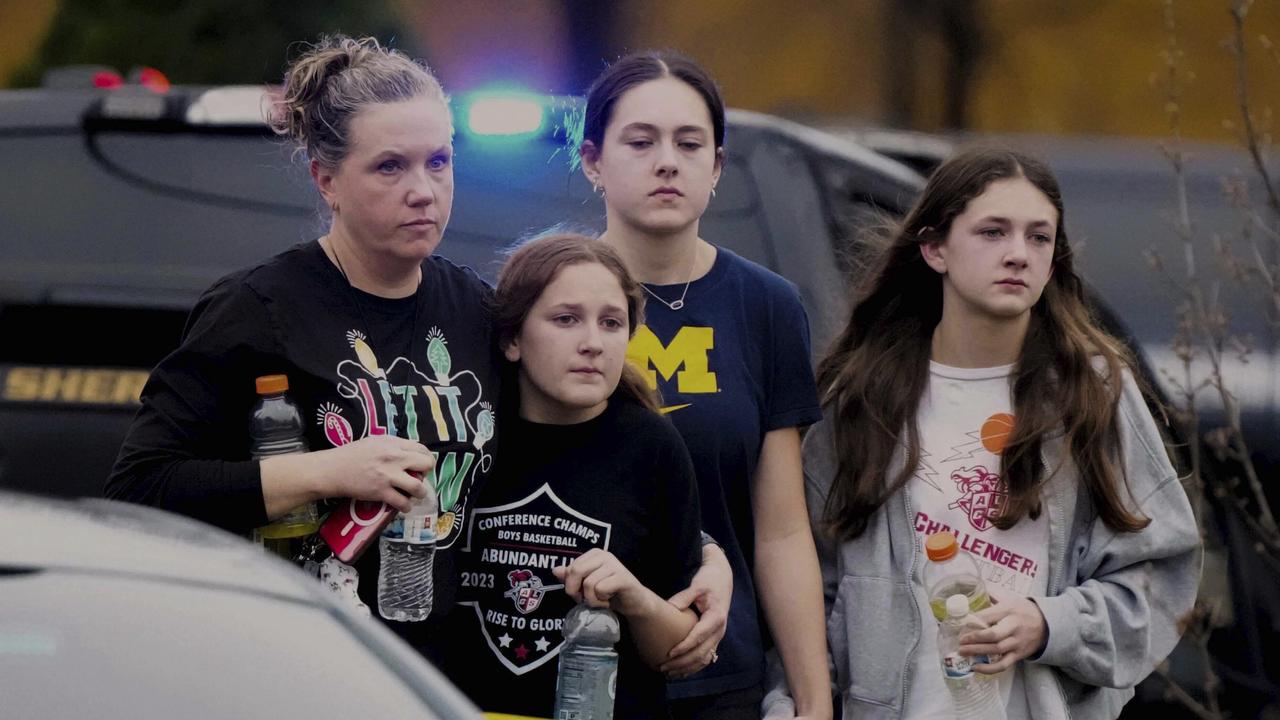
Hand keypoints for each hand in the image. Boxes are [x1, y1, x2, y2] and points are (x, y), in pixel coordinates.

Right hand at [314, 436, 433, 512]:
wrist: (333, 470)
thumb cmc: (351, 455)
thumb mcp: (374, 442)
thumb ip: (392, 446)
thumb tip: (407, 453)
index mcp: (393, 443)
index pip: (421, 448)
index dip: (425, 458)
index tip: (422, 465)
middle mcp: (394, 457)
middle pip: (426, 464)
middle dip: (426, 473)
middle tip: (420, 477)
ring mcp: (389, 475)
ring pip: (418, 486)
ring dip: (420, 492)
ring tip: (416, 494)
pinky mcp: (381, 492)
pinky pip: (402, 502)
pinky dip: (406, 506)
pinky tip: (404, 506)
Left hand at [552, 549, 644, 613]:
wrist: (634, 602)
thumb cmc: (609, 593)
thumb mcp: (586, 585)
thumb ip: (571, 577)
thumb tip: (555, 570)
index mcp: (594, 554)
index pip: (570, 568)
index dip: (570, 585)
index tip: (579, 594)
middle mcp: (604, 555)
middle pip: (576, 571)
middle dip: (576, 591)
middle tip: (586, 600)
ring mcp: (614, 564)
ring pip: (588, 584)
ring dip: (592, 600)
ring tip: (601, 600)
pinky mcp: (622, 577)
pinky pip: (600, 590)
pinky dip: (601, 601)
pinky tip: (609, 600)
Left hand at [659, 543, 731, 677]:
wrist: (722, 577)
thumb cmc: (709, 580)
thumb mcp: (697, 585)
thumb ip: (684, 597)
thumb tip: (670, 608)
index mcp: (716, 617)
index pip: (699, 636)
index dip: (684, 647)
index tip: (669, 653)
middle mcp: (720, 630)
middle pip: (701, 652)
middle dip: (682, 662)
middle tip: (663, 666)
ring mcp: (718, 635)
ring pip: (704, 658)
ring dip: (687, 668)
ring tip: (669, 673)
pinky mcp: (715, 637)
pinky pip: (706, 656)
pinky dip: (694, 666)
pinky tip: (681, 671)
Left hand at [960, 596, 1047, 672]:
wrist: (1048, 625)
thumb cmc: (1023, 610)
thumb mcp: (1009, 599)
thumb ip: (991, 598)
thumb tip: (970, 595)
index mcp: (1009, 610)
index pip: (988, 616)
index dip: (973, 622)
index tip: (960, 625)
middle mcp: (1013, 627)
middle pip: (993, 635)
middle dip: (974, 638)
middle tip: (960, 641)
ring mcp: (1017, 643)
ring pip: (996, 650)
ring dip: (977, 652)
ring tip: (962, 652)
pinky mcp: (1019, 655)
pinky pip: (1003, 664)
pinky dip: (989, 668)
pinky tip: (975, 667)